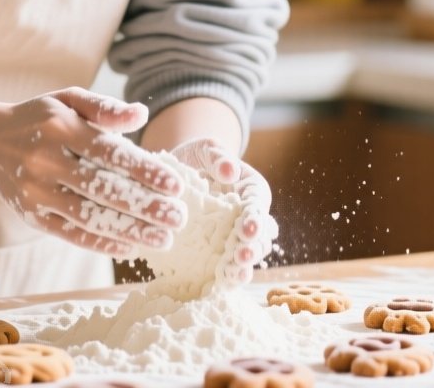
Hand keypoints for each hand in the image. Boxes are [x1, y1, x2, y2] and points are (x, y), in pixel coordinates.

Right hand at [0, 88, 188, 258]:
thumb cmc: (40, 118)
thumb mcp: (68, 100)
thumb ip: (105, 107)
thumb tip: (141, 115)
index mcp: (60, 127)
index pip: (109, 152)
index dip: (144, 170)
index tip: (175, 186)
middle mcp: (46, 160)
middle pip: (103, 189)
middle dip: (145, 207)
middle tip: (179, 218)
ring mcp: (36, 191)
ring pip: (89, 216)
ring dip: (129, 231)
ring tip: (163, 239)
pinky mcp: (32, 216)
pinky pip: (71, 234)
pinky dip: (101, 243)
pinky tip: (130, 247)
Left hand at [169, 137, 276, 284]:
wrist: (174, 176)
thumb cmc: (196, 158)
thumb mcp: (205, 148)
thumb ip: (217, 156)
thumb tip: (229, 171)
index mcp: (251, 191)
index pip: (259, 205)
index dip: (256, 217)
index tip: (247, 226)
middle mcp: (246, 217)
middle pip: (258, 237)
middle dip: (253, 248)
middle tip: (242, 256)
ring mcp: (231, 237)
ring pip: (245, 257)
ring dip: (242, 268)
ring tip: (234, 275)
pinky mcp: (214, 252)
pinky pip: (223, 268)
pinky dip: (224, 278)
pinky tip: (220, 285)